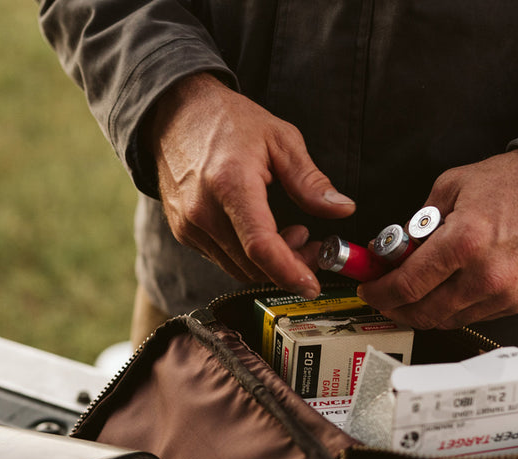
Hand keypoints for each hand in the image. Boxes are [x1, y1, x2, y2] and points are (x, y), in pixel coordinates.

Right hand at [149, 73, 355, 297]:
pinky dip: (250, 258)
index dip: (288, 272)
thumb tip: (343, 209)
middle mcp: (203, 211)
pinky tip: (264, 233)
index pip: (260, 245)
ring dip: (271, 265)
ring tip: (293, 235)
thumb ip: (311, 180)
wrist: (174, 114)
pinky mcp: (184, 233)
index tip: (311, 285)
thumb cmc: (226, 121)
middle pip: (254, 265)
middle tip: (314, 247)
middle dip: (290, 267)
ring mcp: (189, 226)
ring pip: (239, 269)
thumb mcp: (279, 139)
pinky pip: (224, 260)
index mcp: (230, 183)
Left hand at [356, 150, 517, 327]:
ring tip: (412, 294)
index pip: (407, 284)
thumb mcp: (453, 185)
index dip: (380, 292)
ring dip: (422, 312)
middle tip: (384, 298)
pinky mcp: (517, 304)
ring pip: (446, 321)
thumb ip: (418, 222)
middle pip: (423, 312)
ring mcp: (503, 295)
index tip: (369, 290)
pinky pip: (472, 317)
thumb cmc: (513, 184)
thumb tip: (394, 250)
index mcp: (464, 242)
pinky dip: (451, 310)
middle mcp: (484, 276)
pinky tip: (445, 292)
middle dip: (395, 308)